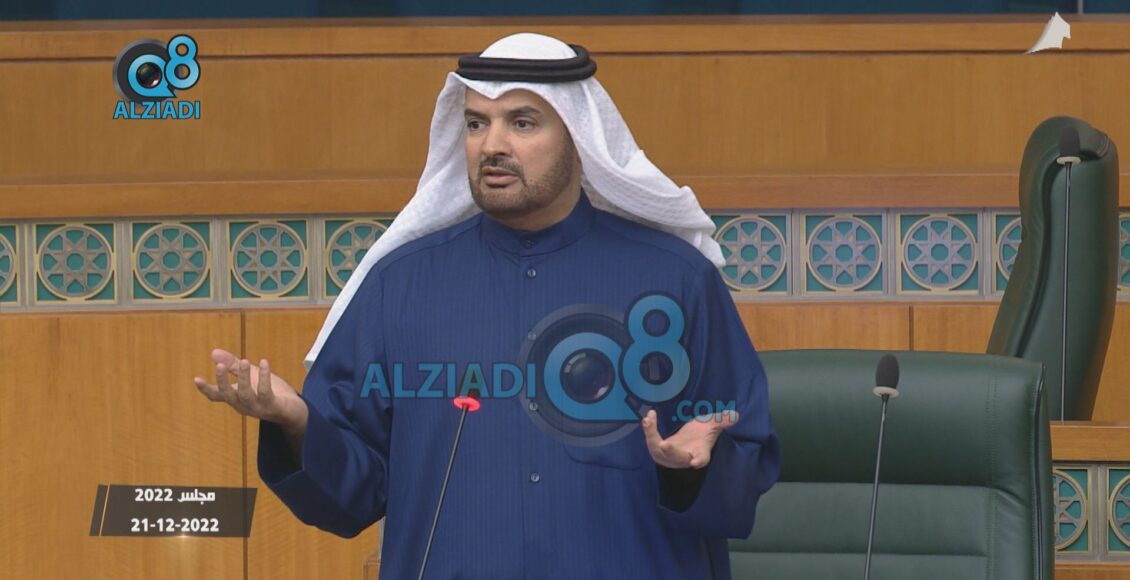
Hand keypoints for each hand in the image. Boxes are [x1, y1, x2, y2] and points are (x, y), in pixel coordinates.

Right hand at [193, 348, 307, 434]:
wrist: (293, 409)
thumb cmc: (270, 392)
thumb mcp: (250, 375)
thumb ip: (232, 365)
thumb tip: (213, 352)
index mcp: (235, 398)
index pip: (216, 396)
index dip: (206, 389)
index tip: (196, 378)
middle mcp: (243, 405)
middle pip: (228, 395)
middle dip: (223, 381)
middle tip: (219, 365)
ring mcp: (257, 407)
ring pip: (245, 394)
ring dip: (243, 378)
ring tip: (244, 361)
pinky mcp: (271, 406)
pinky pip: (265, 392)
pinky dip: (264, 377)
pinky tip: (265, 362)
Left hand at [642, 409, 737, 468]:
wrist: (691, 437)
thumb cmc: (703, 433)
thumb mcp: (712, 425)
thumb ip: (721, 420)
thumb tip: (734, 415)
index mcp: (700, 454)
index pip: (701, 458)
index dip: (699, 460)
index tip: (696, 462)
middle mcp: (684, 458)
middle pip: (676, 458)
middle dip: (670, 452)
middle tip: (664, 445)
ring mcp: (670, 456)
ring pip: (658, 452)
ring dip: (652, 437)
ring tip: (649, 420)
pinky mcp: (659, 449)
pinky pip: (652, 443)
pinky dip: (649, 430)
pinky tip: (649, 416)